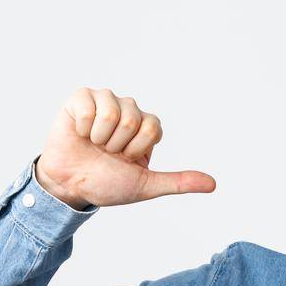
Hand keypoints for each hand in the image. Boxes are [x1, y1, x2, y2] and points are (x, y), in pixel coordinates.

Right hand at [36, 87, 216, 208]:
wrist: (71, 186)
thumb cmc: (107, 183)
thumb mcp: (146, 185)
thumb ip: (178, 182)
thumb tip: (213, 184)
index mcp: (146, 126)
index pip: (152, 128)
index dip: (136, 150)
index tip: (125, 159)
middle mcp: (128, 109)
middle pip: (133, 120)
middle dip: (117, 145)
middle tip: (106, 153)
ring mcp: (104, 101)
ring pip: (112, 112)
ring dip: (100, 138)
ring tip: (93, 144)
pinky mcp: (81, 98)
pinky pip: (88, 105)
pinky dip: (83, 127)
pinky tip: (79, 134)